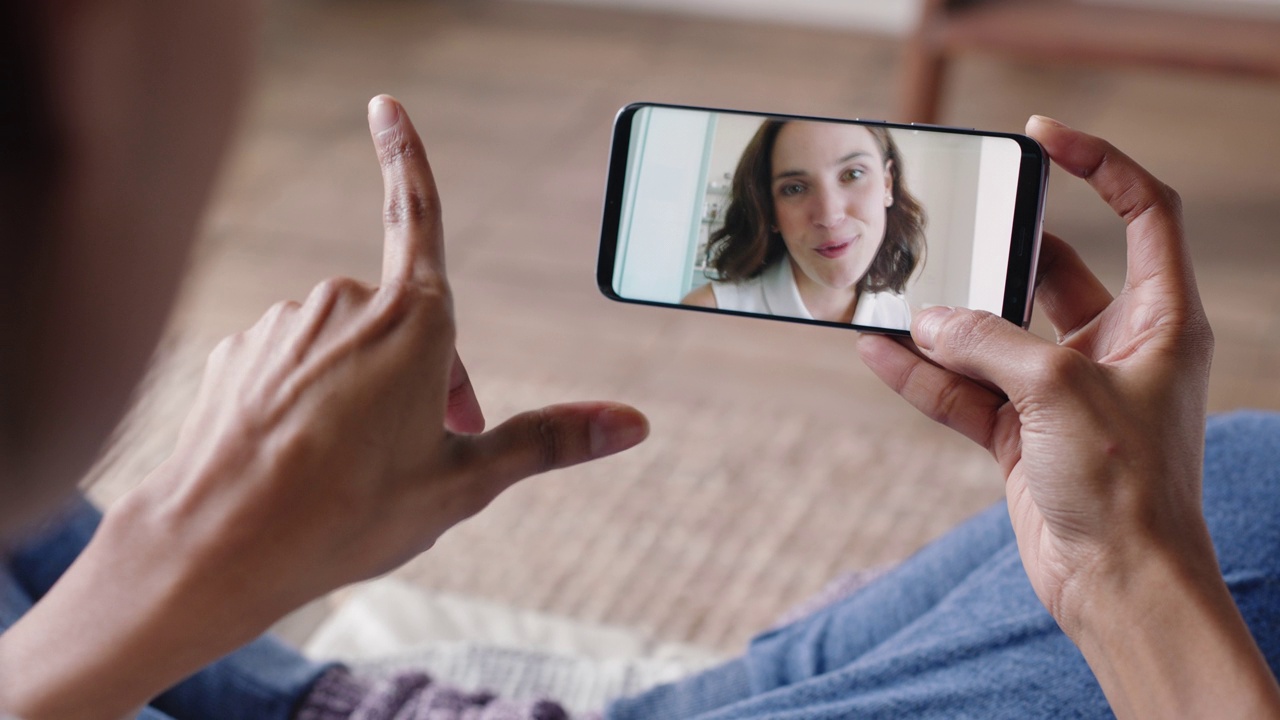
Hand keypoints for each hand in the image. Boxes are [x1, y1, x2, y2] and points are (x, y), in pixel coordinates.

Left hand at [136, 94, 649, 619]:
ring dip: (365, 386)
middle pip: (404, 318)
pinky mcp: (240, 352)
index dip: (407, 156)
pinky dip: (307, 398)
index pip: (419, 216)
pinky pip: (291, 362)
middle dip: (425, 373)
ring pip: (346, 344)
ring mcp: (285, 324)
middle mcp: (345, 304)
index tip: (385, 106)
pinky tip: (302, 456)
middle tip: (427, 451)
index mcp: (414, 321)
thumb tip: (634, 425)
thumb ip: (548, 440)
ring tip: (358, 463)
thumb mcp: (464, 482)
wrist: (217, 543)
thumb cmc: (350, 512)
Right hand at [859, 116, 1212, 629]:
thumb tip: (925, 321)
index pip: (1143, 213)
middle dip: (998, 257)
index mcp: (1159, 319)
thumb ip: (987, 344)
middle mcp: (1112, 346)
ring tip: (892, 300)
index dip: (1101, 165)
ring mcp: (1061, 392)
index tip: (1044, 139)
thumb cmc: (1129, 487)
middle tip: (950, 231)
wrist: (1120, 587)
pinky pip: (963, 390)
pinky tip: (877, 353)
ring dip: (945, 323)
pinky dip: (923, 375)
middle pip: (1051, 272)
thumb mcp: (1059, 391)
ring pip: (994, 336)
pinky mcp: (1021, 434)